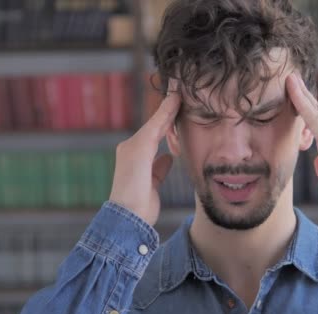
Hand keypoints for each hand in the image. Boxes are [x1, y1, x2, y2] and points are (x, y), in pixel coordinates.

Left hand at [109, 80, 180, 224]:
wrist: (131, 215)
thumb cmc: (133, 181)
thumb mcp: (144, 148)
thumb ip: (157, 124)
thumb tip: (171, 99)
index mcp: (131, 145)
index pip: (153, 123)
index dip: (167, 109)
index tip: (181, 94)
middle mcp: (136, 155)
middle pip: (156, 133)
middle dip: (169, 122)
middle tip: (186, 108)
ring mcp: (144, 170)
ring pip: (160, 148)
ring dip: (169, 139)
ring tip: (182, 129)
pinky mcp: (152, 184)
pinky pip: (161, 167)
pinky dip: (167, 160)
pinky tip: (173, 156)